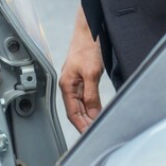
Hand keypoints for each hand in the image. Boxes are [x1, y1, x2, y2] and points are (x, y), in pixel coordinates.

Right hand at [60, 7, 104, 132]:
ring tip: (98, 126)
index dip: (81, 125)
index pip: (72, 113)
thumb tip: (92, 113)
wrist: (90, 30)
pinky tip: (98, 111)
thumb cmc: (86, 47)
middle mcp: (69, 85)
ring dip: (89, 116)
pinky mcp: (83, 77)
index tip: (89, 135)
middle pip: (76, 110)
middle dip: (85, 123)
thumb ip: (91, 95)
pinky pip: (86, 97)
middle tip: (97, 133)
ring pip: (81, 105)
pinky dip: (91, 106)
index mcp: (66, 85)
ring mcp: (75, 81)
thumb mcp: (91, 73)